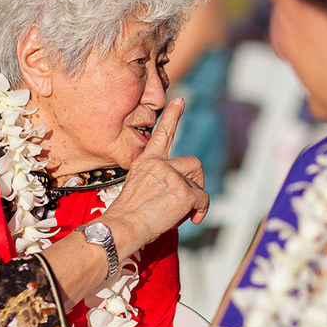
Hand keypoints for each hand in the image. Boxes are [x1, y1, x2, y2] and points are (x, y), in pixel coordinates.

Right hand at [98, 98, 209, 256]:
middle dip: (197, 179)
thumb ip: (156, 181)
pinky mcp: (184, 192)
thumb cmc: (127, 215)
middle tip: (191, 196)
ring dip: (196, 198)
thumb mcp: (136, 187)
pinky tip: (192, 218)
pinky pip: (203, 199)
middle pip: (193, 162)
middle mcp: (160, 164)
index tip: (180, 100)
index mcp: (146, 161)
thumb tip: (175, 190)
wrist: (123, 227)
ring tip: (183, 212)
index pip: (162, 134)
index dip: (172, 116)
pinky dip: (201, 210)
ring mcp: (173, 177)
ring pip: (199, 184)